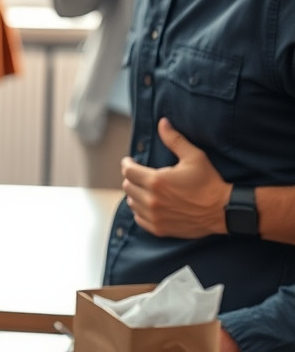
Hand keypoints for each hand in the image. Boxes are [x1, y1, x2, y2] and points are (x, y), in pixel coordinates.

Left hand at [120, 118, 232, 237]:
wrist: (223, 210)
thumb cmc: (209, 182)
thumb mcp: (194, 157)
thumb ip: (174, 140)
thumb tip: (162, 122)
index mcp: (156, 181)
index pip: (128, 171)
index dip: (127, 164)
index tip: (129, 162)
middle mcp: (151, 200)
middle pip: (128, 186)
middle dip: (132, 178)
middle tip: (140, 175)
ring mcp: (154, 216)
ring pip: (132, 203)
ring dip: (136, 194)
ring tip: (146, 189)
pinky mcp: (159, 229)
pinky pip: (139, 219)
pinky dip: (141, 211)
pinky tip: (149, 205)